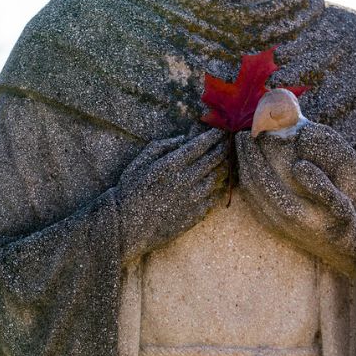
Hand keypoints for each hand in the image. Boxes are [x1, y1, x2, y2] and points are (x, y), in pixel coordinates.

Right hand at [117, 128, 227, 260]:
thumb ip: (161, 146)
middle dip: (223, 147)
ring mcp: (193, 198)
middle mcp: (186, 180)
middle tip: (227, 140)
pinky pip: (214, 196)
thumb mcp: (139, 163)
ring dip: (225, 165)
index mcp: (171, 165)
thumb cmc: (130, 191)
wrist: (128, 226)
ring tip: (227, 158)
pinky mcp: (196, 214)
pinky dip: (219, 186)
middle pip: (213, 159)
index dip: (212, 136)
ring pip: (218, 177)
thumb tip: (183, 138)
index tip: (219, 130)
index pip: (199, 145)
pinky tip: (220, 181)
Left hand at [235, 124, 355, 272]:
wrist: (345, 249)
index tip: (250, 135)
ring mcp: (272, 225)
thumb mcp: (340, 204)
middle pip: (251, 184)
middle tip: (242, 137)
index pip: (262, 177)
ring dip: (244, 169)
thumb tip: (299, 165)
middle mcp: (276, 219)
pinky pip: (252, 202)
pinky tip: (251, 170)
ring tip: (244, 150)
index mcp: (290, 211)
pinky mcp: (273, 228)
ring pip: (248, 193)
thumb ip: (322, 185)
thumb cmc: (344, 222)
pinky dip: (248, 183)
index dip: (253, 155)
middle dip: (245, 159)